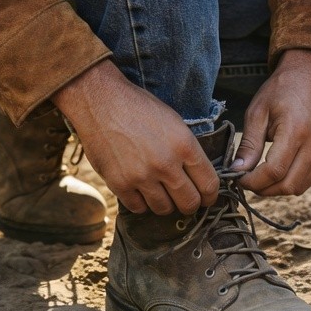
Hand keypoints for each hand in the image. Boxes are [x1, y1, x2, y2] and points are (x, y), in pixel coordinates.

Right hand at [52, 60, 218, 215]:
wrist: (101, 101)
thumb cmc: (138, 107)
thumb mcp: (173, 121)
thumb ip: (187, 150)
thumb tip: (198, 175)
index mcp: (184, 145)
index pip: (209, 184)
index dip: (210, 195)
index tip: (206, 198)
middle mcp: (166, 163)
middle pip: (189, 203)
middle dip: (191, 204)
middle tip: (185, 199)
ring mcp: (142, 176)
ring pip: (164, 209)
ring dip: (165, 203)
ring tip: (160, 192)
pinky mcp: (120, 184)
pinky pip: (139, 208)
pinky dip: (141, 202)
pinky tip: (140, 189)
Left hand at [234, 48, 310, 197]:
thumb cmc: (281, 90)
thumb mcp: (258, 112)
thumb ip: (249, 144)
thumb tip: (237, 171)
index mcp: (296, 130)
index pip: (274, 171)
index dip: (253, 181)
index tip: (238, 178)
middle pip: (287, 185)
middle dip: (263, 189)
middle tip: (247, 180)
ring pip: (298, 187)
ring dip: (276, 188)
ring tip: (260, 176)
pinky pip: (308, 180)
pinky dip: (290, 181)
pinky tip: (277, 170)